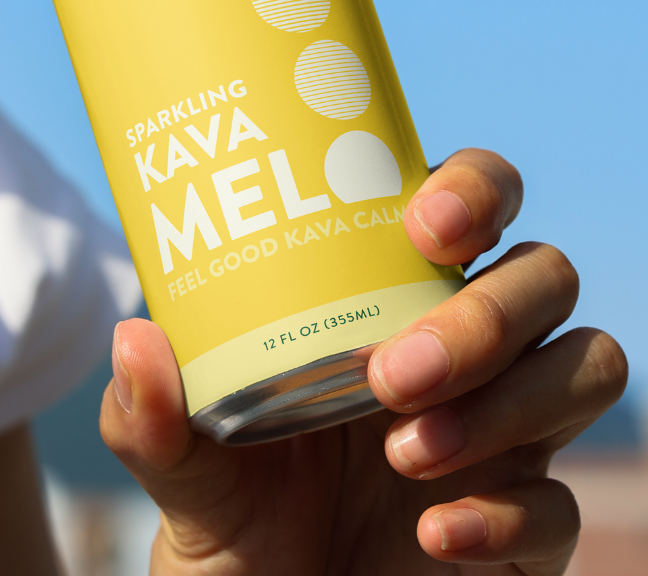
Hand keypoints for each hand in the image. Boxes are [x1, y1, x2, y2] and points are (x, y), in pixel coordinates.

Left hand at [102, 150, 626, 574]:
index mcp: (387, 299)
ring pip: (586, 366)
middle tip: (392, 371)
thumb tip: (136, 337)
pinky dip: (507, 515)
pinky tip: (434, 534)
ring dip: (508, 400)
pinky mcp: (523, 528)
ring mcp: (503, 435)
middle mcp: (461, 352)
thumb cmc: (229, 519)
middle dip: (486, 312)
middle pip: (546, 274)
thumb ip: (151, 414)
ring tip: (404, 452)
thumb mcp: (178, 466)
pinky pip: (563, 504)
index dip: (475, 187)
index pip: (472, 203)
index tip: (425, 223)